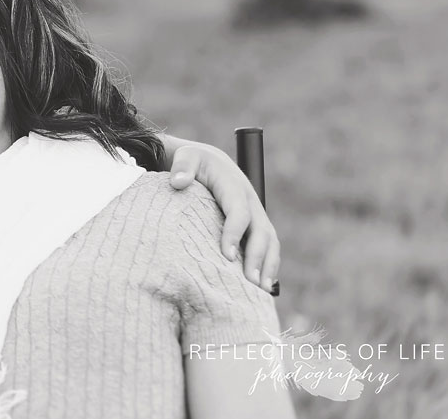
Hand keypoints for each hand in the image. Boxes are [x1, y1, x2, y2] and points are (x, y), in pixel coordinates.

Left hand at [167, 140, 279, 294]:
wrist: (210, 161)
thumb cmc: (194, 162)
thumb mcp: (186, 157)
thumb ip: (182, 167)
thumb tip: (177, 182)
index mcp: (234, 186)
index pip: (239, 213)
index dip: (235, 234)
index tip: (226, 256)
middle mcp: (251, 201)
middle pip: (261, 231)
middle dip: (258, 257)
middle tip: (250, 283)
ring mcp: (256, 213)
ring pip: (270, 240)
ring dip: (269, 265)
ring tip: (262, 290)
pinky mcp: (256, 223)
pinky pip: (268, 245)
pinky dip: (269, 264)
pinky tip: (262, 285)